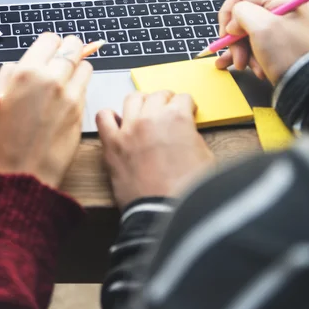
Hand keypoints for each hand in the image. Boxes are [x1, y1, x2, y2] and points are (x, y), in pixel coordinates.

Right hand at [0, 33, 92, 187]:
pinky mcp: (81, 110)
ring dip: (77, 68)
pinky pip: (86, 87)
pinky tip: (67, 98)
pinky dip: (80, 87)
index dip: (49, 45)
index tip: (48, 51)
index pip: (50, 39)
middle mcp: (51, 79)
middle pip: (73, 47)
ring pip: (85, 65)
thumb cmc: (4, 142)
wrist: (23, 174)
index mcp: (26, 73)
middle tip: (62, 59)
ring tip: (65, 79)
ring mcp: (70, 95)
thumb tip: (20, 65)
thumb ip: (9, 76)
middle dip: (68, 50)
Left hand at [96, 91, 213, 208]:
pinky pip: (103, 117)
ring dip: (141, 103)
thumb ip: (193, 136)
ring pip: (132, 98)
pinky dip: (109, 116)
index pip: (183, 98)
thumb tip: (185, 131)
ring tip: (144, 112)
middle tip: (168, 111)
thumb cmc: (187, 191)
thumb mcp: (206, 157)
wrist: (165, 213)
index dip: (186, 106)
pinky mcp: (112, 144)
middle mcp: (151, 117)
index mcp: (177, 118)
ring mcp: (129, 129)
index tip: (186, 111)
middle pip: (158, 95)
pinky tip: (118, 124)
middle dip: (166, 101)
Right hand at [215, 0, 308, 84]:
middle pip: (242, 16)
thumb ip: (240, 13)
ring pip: (245, 32)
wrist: (307, 85)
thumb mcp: (261, 27)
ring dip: (241, 50)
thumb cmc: (288, 54)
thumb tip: (233, 23)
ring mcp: (279, 24)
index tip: (225, 35)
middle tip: (238, 57)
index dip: (228, 15)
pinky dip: (247, 55)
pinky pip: (253, 42)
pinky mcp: (277, 40)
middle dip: (236, 39)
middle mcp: (281, 6)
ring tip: (245, 66)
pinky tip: (244, 65)